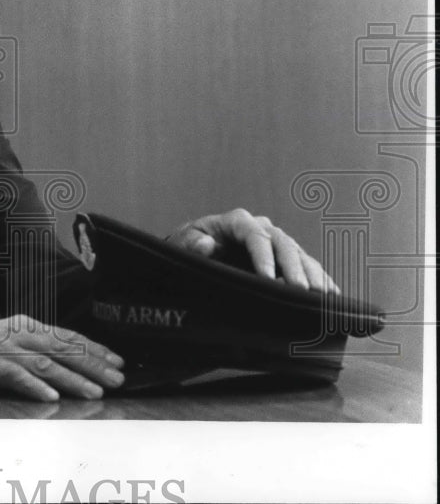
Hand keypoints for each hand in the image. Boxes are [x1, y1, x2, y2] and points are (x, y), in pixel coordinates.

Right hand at [0, 314, 124, 401]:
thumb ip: (23, 354)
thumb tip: (55, 371)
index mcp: (18, 327)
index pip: (64, 337)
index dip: (93, 348)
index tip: (117, 362)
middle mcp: (12, 332)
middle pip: (61, 348)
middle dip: (94, 363)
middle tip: (120, 378)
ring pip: (43, 363)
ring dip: (73, 379)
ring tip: (96, 393)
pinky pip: (11, 375)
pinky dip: (33, 388)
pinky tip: (51, 400)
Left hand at [168, 208, 339, 293]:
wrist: (198, 249)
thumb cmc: (192, 245)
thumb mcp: (184, 242)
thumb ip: (192, 244)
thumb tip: (206, 245)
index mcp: (238, 221)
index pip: (256, 235)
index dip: (263, 256)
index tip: (267, 278)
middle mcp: (262, 227)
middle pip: (283, 244)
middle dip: (293, 267)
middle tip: (301, 290)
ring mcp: (276, 242)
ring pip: (300, 254)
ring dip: (312, 274)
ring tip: (322, 296)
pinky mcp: (285, 258)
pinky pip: (307, 266)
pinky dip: (321, 279)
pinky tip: (332, 294)